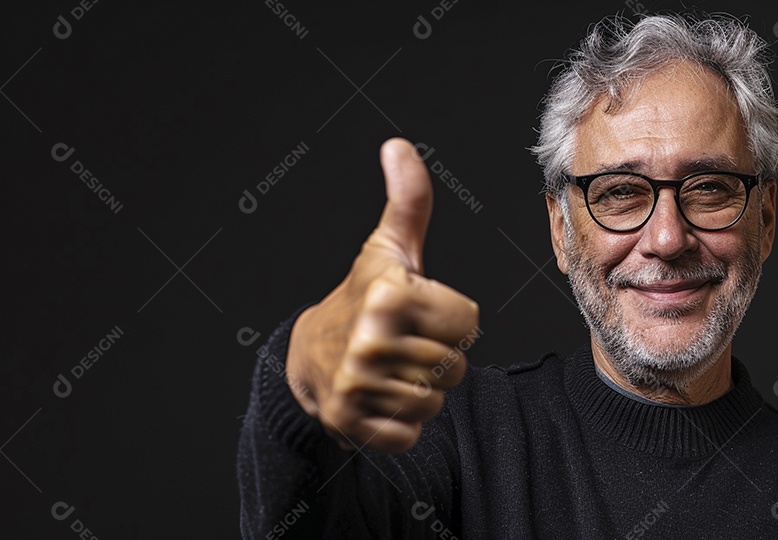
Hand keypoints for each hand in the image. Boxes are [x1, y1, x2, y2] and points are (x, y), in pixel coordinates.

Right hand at [285, 137, 477, 452]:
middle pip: (456, 367)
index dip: (451, 319)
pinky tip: (380, 397)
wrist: (304, 355)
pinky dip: (401, 424)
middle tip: (404, 344)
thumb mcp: (388, 247)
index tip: (420, 313)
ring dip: (421, 391)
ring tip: (391, 369)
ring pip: (435, 402)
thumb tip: (399, 146)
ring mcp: (357, 385)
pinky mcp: (349, 423)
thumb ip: (407, 200)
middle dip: (438, 358)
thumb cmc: (362, 296)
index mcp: (390, 296)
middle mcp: (370, 341)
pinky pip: (411, 435)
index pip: (468, 323)